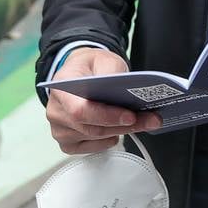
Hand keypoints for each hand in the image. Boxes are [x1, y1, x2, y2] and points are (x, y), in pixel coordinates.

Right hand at [45, 48, 160, 153]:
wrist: (81, 74)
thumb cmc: (92, 67)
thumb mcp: (105, 60)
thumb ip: (113, 73)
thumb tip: (127, 91)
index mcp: (61, 87)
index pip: (80, 110)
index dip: (106, 116)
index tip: (130, 116)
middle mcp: (56, 110)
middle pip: (91, 127)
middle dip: (124, 125)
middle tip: (151, 119)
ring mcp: (59, 129)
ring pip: (94, 138)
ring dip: (120, 131)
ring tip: (141, 121)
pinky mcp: (67, 142)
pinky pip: (89, 148)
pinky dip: (107, 141)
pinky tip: (117, 131)